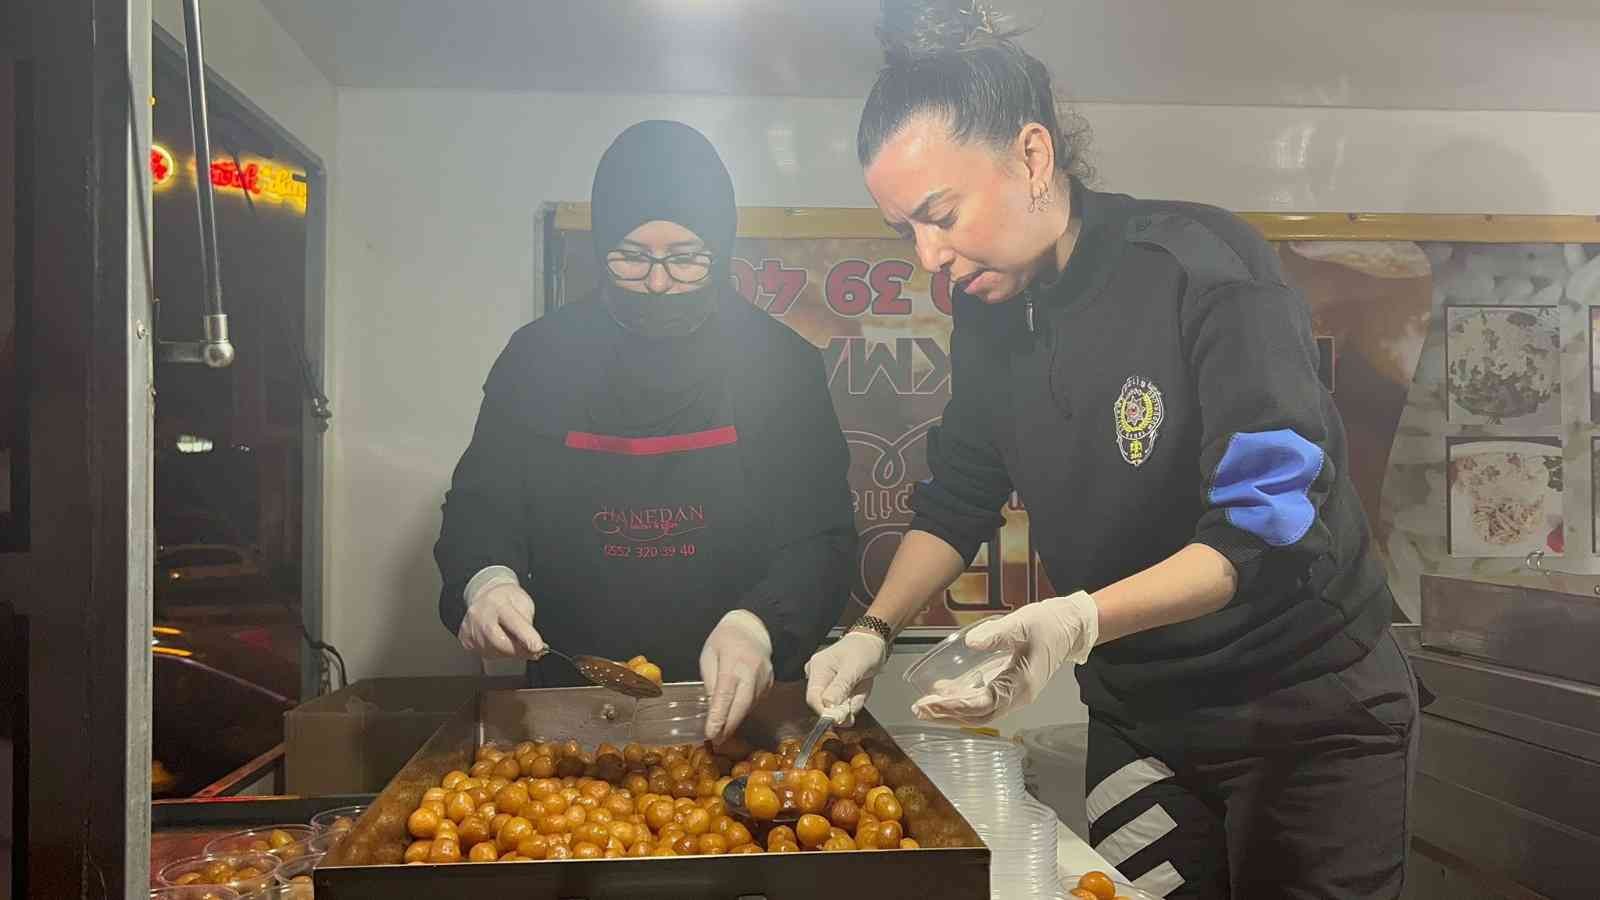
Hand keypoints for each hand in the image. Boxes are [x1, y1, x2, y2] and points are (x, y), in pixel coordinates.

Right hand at [458, 580, 547, 658]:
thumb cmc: (507, 599)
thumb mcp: (523, 602)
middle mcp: (480, 614)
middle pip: (499, 641)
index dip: (526, 637)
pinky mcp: (465, 639)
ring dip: (509, 653)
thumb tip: (534, 645)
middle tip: (533, 651)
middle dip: (518, 651)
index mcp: (497, 601)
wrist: (486, 595)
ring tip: (516, 642)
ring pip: (493, 651)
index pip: (513, 622)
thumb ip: (528, 622)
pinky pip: (484, 653)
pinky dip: (497, 652)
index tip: (537, 647)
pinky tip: (501, 642)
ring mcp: (470, 627)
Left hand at [700, 610, 774, 743]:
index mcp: (734, 662)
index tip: (711, 733)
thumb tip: (712, 708)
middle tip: (716, 741)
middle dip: (729, 726)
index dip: (718, 716)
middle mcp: (752, 672)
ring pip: (749, 706)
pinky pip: (755, 701)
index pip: (725, 694)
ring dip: (736, 721)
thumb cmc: (725, 640)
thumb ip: (711, 681)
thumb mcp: (710, 656)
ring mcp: (764, 679)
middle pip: (742, 705)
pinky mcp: (770, 683)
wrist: (753, 627)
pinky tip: (734, 715)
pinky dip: (744, 711)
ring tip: (721, 733)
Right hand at [804, 631, 887, 726]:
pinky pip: (845, 704)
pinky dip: (855, 700)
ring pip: (838, 707)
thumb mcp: (855, 667)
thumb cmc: (863, 648)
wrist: (872, 643)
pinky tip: (859, 687)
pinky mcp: (836, 690)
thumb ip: (841, 687)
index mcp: (818, 668)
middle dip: (844, 706)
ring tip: (860, 685)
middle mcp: (819, 677)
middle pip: (825, 705)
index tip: (841, 718)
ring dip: (853, 702)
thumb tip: (828, 706)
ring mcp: (827, 684)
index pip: (813, 698)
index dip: (825, 712)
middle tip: (858, 695)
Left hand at [912, 591, 1098, 725]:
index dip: (955, 705)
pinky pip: (984, 700)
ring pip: (980, 711)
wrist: (1070, 625)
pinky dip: (963, 700)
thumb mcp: (1022, 623)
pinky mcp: (1010, 685)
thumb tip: (970, 643)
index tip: (930, 703)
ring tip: (925, 707)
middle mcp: (1017, 696)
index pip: (982, 704)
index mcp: (1020, 685)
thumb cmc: (1048, 623)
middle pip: (978, 715)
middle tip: (919, 709)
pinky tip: (944, 692)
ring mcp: (1014, 693)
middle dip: (947, 714)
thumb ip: (996, 634)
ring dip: (952, 711)